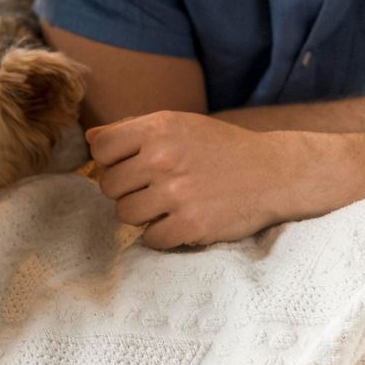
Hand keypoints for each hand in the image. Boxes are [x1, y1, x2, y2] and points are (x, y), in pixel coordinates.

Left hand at [88, 111, 302, 248]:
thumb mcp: (179, 125)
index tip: (130, 165)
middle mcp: (164, 158)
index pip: (101, 149)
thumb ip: (133, 129)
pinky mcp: (191, 226)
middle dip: (126, 190)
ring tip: (165, 205)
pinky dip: (161, 235)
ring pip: (124, 215)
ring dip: (141, 215)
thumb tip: (90, 138)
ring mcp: (177, 194)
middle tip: (153, 188)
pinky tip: (180, 222)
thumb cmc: (220, 148)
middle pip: (108, 186)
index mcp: (159, 128)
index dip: (111, 160)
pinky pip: (150, 239)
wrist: (274, 173)